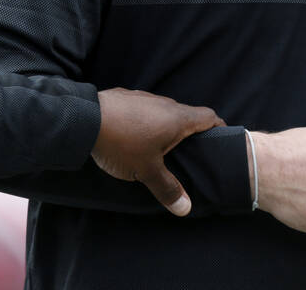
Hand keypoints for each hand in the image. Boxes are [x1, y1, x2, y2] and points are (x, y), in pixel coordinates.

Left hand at [92, 88, 223, 216]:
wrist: (85, 119)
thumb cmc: (122, 143)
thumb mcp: (147, 170)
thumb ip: (167, 188)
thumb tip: (186, 208)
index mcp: (177, 118)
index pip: (208, 116)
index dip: (218, 126)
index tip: (220, 138)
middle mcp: (164, 103)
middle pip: (186, 115)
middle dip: (189, 132)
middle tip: (188, 153)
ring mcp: (144, 98)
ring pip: (162, 112)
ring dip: (164, 127)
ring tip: (159, 148)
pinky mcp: (125, 98)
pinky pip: (143, 110)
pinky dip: (145, 122)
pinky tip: (133, 137)